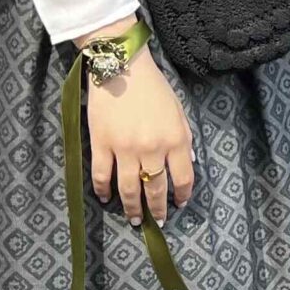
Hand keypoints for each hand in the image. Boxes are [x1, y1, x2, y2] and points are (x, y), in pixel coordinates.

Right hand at [83, 20, 194, 222]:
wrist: (122, 67)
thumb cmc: (154, 88)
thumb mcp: (179, 112)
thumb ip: (185, 139)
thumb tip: (188, 164)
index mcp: (175, 139)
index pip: (183, 177)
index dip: (182, 195)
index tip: (180, 204)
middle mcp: (151, 148)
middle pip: (155, 188)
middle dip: (158, 209)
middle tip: (158, 221)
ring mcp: (124, 148)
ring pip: (128, 188)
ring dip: (132, 208)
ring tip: (135, 219)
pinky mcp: (101, 144)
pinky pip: (102, 175)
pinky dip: (103, 190)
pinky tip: (106, 198)